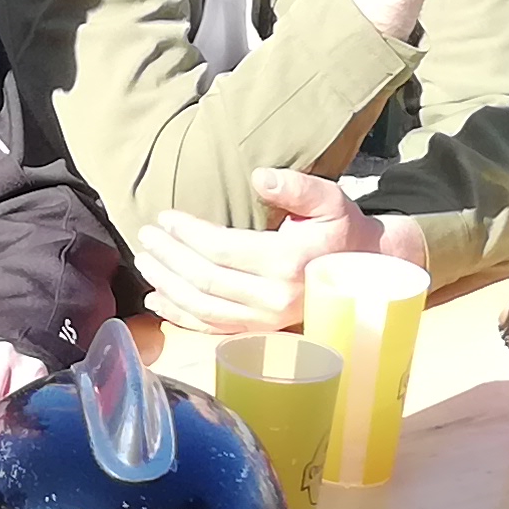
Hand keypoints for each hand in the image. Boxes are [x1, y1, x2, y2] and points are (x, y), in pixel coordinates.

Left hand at [130, 167, 387, 338]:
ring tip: (144, 261)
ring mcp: (266, 321)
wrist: (364, 273)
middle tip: (145, 235)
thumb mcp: (330, 200)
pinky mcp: (260, 332)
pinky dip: (179, 315)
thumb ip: (297, 186)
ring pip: (201, 307)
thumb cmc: (341, 230)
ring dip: (167, 285)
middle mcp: (274, 298)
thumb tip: (259, 177)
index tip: (165, 217)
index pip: (221, 248)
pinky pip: (211, 328)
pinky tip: (156, 299)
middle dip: (169, 256)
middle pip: (204, 279)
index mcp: (287, 263)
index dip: (187, 233)